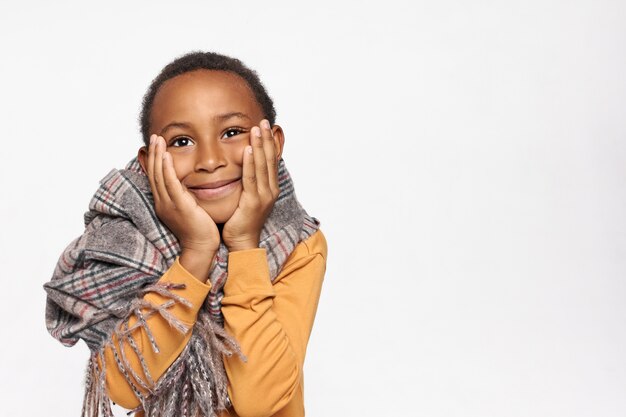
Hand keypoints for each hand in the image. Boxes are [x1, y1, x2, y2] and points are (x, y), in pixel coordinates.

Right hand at [145, 134, 220, 254]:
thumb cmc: (200, 230)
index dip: (154, 160)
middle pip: (154, 173)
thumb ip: (185, 197)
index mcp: (164, 204)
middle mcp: (163, 203)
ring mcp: (169, 204)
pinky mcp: (179, 206)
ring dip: (157, 155)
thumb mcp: (189, 209)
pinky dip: (166, 168)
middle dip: (153, 153)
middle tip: (154, 136)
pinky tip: (165, 155)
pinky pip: (170, 183)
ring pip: (159, 175)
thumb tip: (188, 185)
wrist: (202, 248)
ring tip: (157, 139)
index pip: (156, 178)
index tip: (156, 145)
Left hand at [222, 120, 279, 250]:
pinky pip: (252, 178)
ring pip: (262, 165)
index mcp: (270, 187)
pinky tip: (249, 150)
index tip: (266, 127)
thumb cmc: (241, 220)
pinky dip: (251, 163)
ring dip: (260, 145)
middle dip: (267, 139)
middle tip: (264, 121)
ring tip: (257, 129)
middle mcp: (270, 189)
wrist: (242, 242)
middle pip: (270, 159)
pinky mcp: (254, 202)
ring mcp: (264, 196)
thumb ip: (247, 181)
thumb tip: (242, 166)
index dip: (269, 143)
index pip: (271, 160)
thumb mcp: (247, 196)